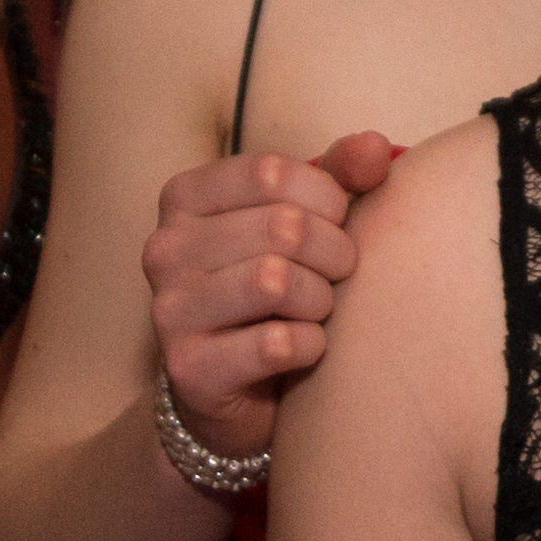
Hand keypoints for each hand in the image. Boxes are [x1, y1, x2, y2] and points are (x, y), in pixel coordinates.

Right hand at [141, 132, 399, 456]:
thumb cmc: (274, 293)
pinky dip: (311, 346)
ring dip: (320, 301)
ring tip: (318, 311)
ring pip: (277, 282)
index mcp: (185, 198)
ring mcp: (169, 310)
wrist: (234, 392)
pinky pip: (277, 344)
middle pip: (282, 226)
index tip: (338, 226)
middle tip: (338, 277)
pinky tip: (306, 350)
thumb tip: (376, 147)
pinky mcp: (190, 369)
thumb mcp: (302, 222)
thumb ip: (338, 178)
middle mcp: (165, 249)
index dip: (328, 199)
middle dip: (334, 254)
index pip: (272, 173)